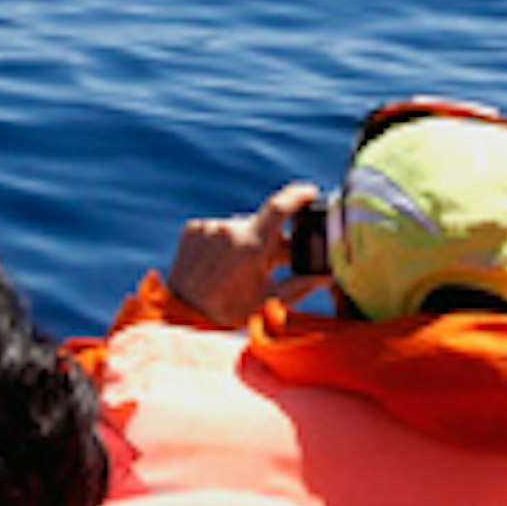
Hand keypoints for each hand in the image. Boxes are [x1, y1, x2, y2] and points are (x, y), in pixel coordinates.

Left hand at [161, 183, 324, 328]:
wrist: (180, 314)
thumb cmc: (226, 312)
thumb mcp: (267, 302)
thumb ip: (300, 286)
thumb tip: (326, 276)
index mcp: (250, 245)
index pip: (280, 207)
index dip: (298, 195)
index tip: (311, 191)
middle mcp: (228, 230)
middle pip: (262, 225)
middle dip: (273, 241)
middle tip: (277, 261)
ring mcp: (208, 227)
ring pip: (240, 227)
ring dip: (247, 242)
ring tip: (239, 271)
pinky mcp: (192, 229)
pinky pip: (217, 229)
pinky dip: (225, 242)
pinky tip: (219, 264)